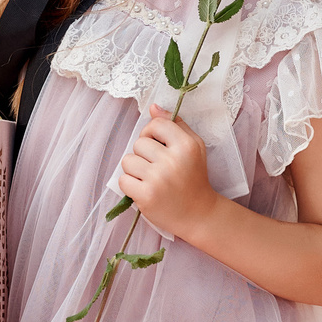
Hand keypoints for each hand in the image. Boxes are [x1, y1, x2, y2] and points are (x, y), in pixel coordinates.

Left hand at [118, 106, 215, 239]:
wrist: (198, 214)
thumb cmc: (194, 178)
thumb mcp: (194, 147)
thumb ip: (175, 125)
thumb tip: (153, 107)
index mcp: (186, 145)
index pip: (155, 125)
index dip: (151, 133)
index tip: (157, 145)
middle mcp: (172, 160)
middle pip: (139, 142)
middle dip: (143, 154)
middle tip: (156, 167)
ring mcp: (158, 179)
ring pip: (127, 161)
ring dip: (134, 170)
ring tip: (150, 179)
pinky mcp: (146, 196)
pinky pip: (123, 180)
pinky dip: (130, 185)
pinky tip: (144, 190)